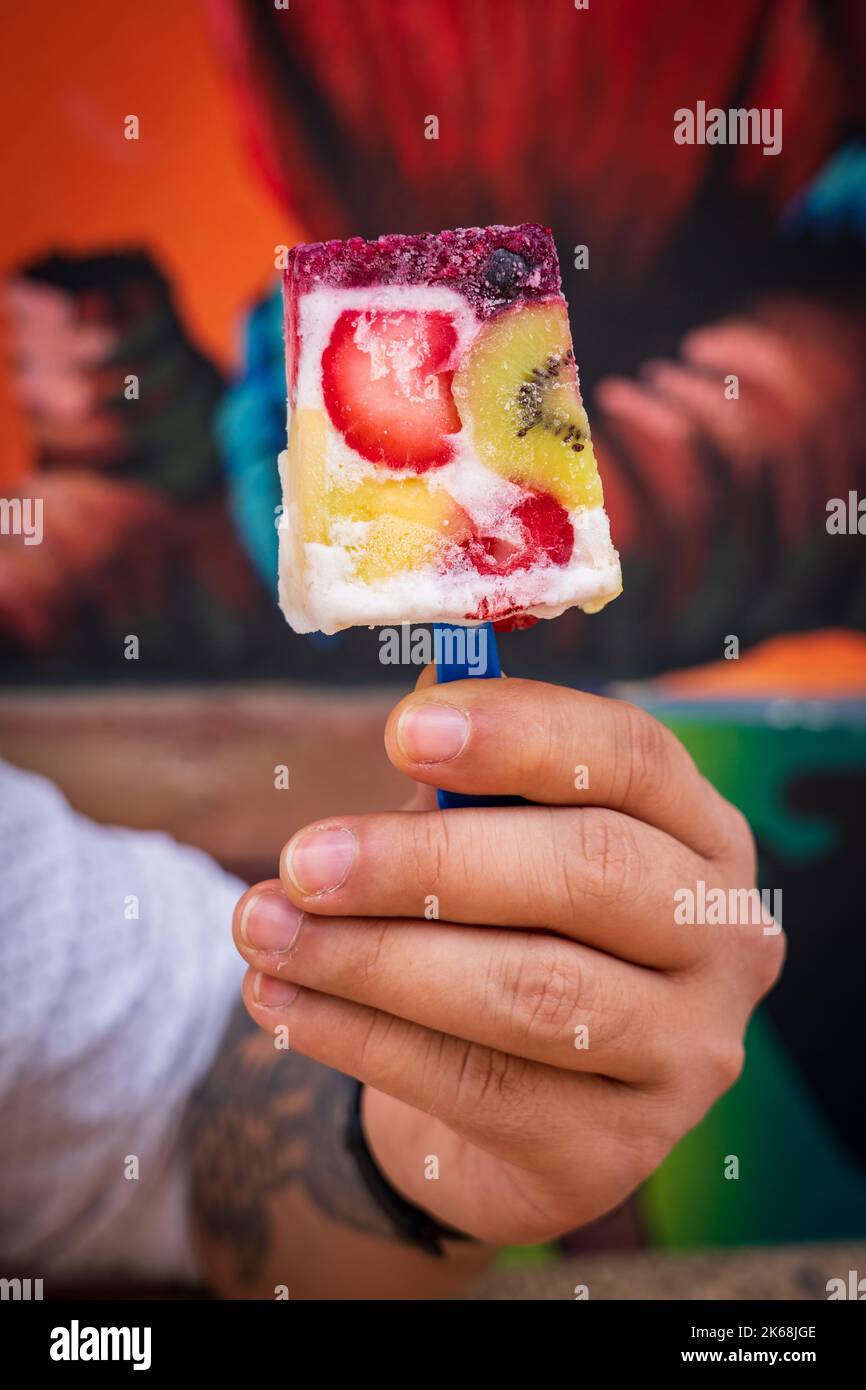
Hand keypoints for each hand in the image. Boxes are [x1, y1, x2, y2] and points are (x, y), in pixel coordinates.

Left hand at [233, 676, 783, 1244]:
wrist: (515, 1117)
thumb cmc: (508, 934)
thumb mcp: (498, 846)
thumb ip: (469, 785)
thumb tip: (418, 701)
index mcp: (702, 835)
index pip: (633, 758)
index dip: (519, 735)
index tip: (399, 733)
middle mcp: (723, 939)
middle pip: (588, 872)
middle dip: (428, 863)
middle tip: (304, 859)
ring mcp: (687, 1053)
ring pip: (530, 989)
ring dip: (373, 956)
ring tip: (264, 929)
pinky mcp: (616, 1150)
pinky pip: (477, 1084)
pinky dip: (361, 1037)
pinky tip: (281, 1002)